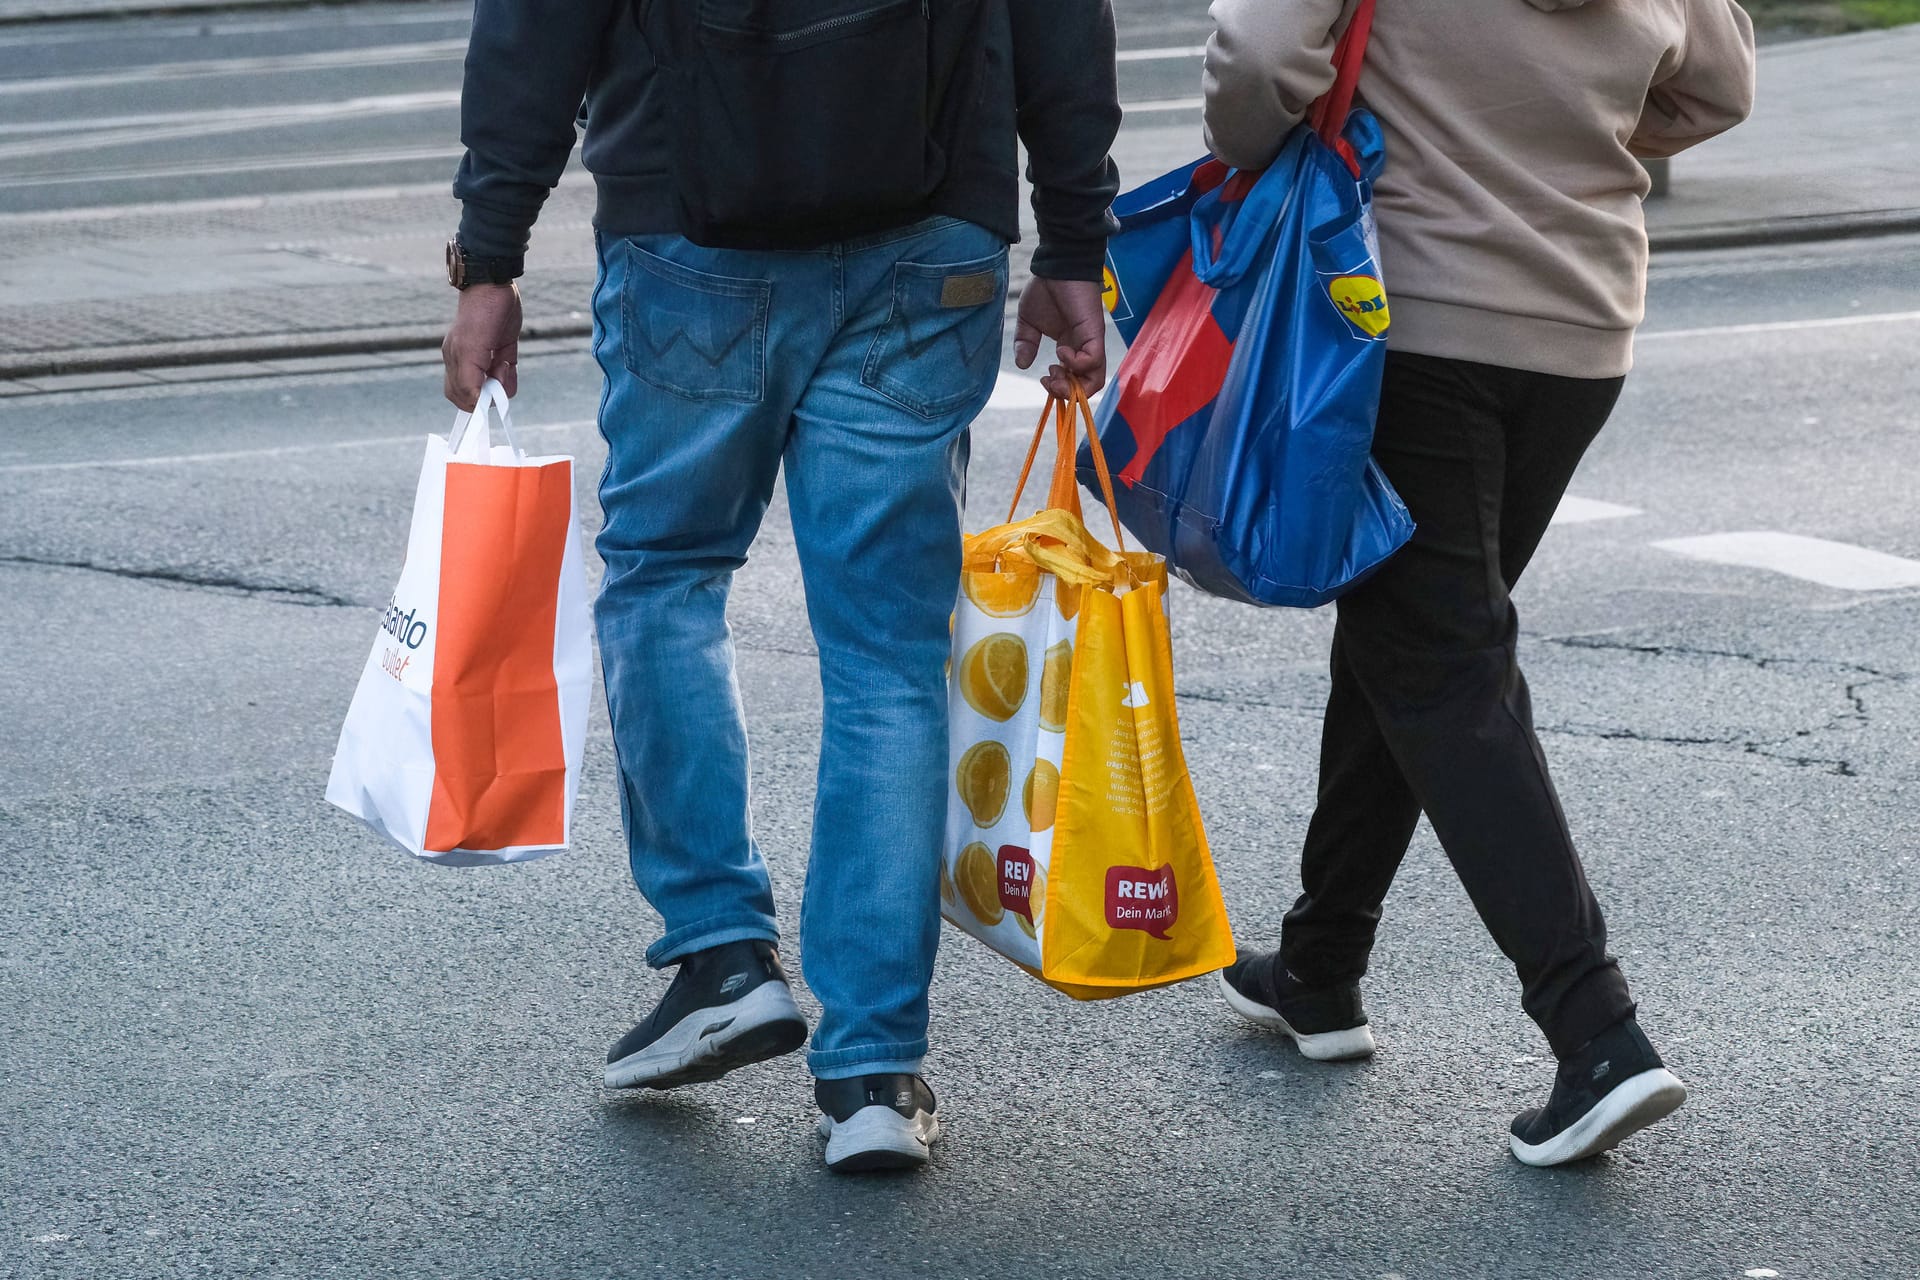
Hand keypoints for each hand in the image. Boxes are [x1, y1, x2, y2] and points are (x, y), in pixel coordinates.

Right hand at [442, 282, 521, 409]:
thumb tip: (475, 403)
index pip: (460, 398)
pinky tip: (508, 360)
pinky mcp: (502, 350)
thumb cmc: (479, 314)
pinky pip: (507, 375)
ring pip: (496, 387)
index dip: (475, 402)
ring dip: (503, 381)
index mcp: (455, 362)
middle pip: (478, 395)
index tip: (488, 394)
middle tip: (497, 374)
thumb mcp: (469, 350)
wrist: (494, 285)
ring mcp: (486, 357)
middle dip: (491, 393)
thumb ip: (468, 379)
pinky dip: (511, 375)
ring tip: (503, 362)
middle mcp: (468, 362)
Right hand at [1013, 276, 1107, 397]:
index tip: (1043, 377)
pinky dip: (1076, 363)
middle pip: (1088, 386)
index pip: (1075, 379)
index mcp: (1070, 346)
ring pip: (1095, 379)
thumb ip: (1025, 343)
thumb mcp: (1028, 322)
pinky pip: (1093, 360)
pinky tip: (1060, 351)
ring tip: (1054, 371)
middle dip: (1066, 393)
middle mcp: (1083, 347)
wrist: (1056, 265)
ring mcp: (1091, 342)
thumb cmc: (1046, 288)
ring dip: (1073, 385)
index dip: (1060, 387)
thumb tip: (1022, 364)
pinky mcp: (1094, 333)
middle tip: (1049, 381)